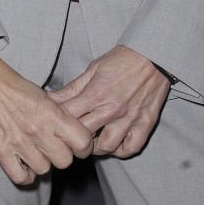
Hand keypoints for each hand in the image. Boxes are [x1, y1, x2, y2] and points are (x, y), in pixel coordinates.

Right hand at [0, 44, 93, 184]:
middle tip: (53, 146)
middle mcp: (37, 129)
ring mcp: (19, 142)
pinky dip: (24, 174)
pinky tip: (23, 163)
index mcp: (51, 113)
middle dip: (61, 155)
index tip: (77, 144)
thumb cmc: (15, 87)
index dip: (83, 146)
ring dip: (41, 163)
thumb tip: (75, 132)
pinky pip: (20, 177)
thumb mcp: (44, 96)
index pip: (82, 142)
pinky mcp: (1, 151)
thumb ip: (60, 115)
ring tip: (35, 151)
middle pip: (65, 161)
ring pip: (44, 170)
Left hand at [47, 45, 170, 157]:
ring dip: (95, 147)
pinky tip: (114, 143)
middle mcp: (113, 109)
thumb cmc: (121, 59)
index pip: (68, 116)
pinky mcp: (145, 123)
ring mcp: (130, 118)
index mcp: (97, 93)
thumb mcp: (93, 69)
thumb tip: (51, 99)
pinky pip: (131, 148)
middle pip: (84, 135)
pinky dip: (121, 150)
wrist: (152, 54)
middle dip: (73, 137)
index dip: (57, 121)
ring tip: (91, 141)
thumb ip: (73, 88)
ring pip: (106, 147)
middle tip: (70, 136)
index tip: (54, 123)